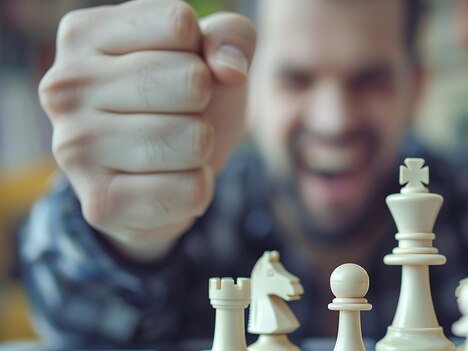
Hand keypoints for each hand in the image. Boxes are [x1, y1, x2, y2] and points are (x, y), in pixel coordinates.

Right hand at [39, 0, 255, 260]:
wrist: (158, 176)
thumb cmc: (182, 102)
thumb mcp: (210, 56)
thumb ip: (231, 35)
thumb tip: (230, 69)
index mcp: (83, 35)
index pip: (179, 25)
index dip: (201, 52)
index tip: (180, 68)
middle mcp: (64, 87)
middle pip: (191, 81)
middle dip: (205, 103)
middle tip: (180, 115)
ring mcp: (75, 148)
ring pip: (195, 141)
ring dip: (202, 149)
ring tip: (174, 149)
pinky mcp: (99, 204)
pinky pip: (192, 191)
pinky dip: (198, 188)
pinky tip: (169, 182)